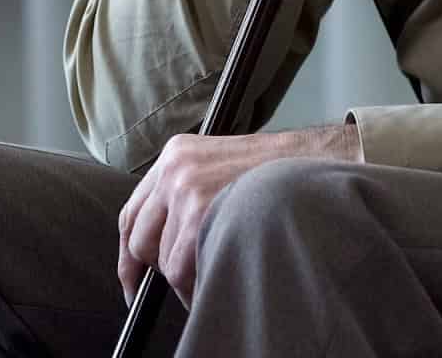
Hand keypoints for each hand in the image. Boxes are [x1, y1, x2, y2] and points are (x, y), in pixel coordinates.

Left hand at [117, 124, 358, 304]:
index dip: (128, 254)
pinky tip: (218, 278)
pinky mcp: (200, 210)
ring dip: (186, 279)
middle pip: (140, 239)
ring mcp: (186, 188)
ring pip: (165, 260)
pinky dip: (196, 287)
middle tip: (182, 282)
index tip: (132, 280)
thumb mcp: (218, 167)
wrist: (314, 163)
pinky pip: (181, 269)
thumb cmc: (275, 173)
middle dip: (159, 271)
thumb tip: (164, 243)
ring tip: (216, 272)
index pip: (132, 211)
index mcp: (175, 155)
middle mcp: (174, 168)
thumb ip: (185, 193)